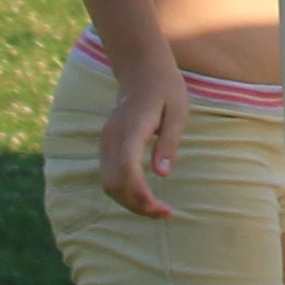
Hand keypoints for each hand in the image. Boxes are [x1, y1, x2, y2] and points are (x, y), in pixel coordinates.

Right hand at [98, 59, 188, 217]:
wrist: (141, 71)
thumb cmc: (165, 89)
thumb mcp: (178, 111)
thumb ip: (169, 142)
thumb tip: (162, 175)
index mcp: (131, 128)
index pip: (126, 169)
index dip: (139, 194)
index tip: (159, 208)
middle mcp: (112, 138)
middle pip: (114, 183)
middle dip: (136, 205)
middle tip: (165, 214)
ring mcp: (106, 143)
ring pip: (108, 184)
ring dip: (129, 203)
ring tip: (157, 210)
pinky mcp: (107, 147)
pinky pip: (109, 177)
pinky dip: (124, 193)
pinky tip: (144, 198)